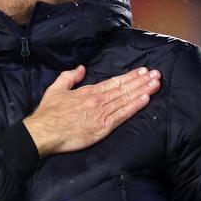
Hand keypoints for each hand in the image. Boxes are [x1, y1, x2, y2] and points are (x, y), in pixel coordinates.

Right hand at [23, 65, 160, 156]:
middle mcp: (98, 100)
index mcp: (88, 91)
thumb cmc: (48, 113)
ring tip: (156, 83)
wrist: (43, 132)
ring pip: (126, 99)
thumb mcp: (56, 88)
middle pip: (124, 88)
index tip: (143, 71)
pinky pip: (122, 115)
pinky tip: (145, 99)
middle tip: (157, 74)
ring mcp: (101, 114)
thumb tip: (82, 68)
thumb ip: (70, 77)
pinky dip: (135, 106)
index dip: (130, 76)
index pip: (114, 82)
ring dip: (142, 90)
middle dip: (142, 81)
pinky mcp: (102, 128)